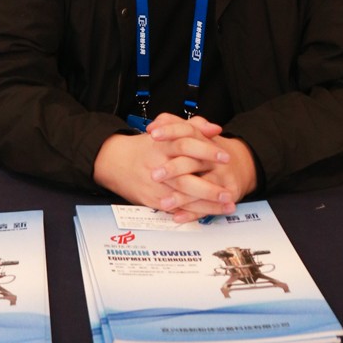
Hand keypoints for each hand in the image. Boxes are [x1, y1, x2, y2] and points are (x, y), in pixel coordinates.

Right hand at [93, 115, 255, 222]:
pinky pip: (173, 208)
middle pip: (184, 176)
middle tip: (228, 192)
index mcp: (162, 144)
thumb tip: (215, 129)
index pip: (185, 144)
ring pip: (181, 197)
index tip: (226, 157)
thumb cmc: (146, 146)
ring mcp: (154, 185)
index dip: (206, 150)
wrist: (114, 161)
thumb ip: (192, 127)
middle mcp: (158, 165)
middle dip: (208, 187)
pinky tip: (208, 215)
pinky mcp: (151, 199)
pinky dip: (190, 213)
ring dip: (206, 204)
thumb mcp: (167, 130)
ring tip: (226, 206)